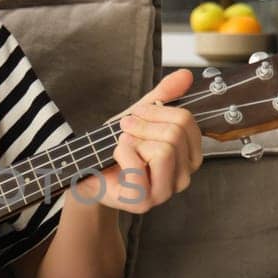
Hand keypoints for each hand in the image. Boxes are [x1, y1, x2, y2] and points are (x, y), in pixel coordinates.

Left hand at [72, 69, 203, 213]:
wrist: (88, 171)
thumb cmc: (116, 147)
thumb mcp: (140, 117)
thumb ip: (163, 96)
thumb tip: (185, 75)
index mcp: (188, 157)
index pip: (187, 121)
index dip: (157, 111)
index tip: (137, 115)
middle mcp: (182, 177)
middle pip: (176, 133)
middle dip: (143, 124)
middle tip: (125, 130)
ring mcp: (164, 192)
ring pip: (165, 149)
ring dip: (134, 140)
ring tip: (122, 146)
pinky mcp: (143, 201)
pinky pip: (138, 164)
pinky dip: (122, 152)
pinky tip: (115, 157)